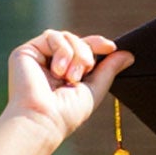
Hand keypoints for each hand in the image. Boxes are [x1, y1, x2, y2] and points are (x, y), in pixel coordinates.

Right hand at [2, 31, 127, 149]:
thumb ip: (109, 70)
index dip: (97, 44)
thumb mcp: (95, 89)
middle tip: (85, 71)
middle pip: (77, 40)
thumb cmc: (68, 112)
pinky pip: (52, 36)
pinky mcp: (26, 51)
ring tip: (71, 77)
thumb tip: (128, 54)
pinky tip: (58, 71)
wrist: (44, 118)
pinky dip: (62, 51)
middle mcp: (52, 63)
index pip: (84, 49)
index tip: (111, 47)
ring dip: (76, 54)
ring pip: (66, 36)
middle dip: (87, 53)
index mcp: (67, 72)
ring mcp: (39, 56)